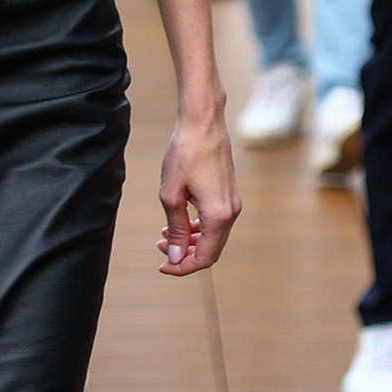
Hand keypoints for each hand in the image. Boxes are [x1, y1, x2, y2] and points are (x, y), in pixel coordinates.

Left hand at [158, 98, 238, 274]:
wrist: (204, 125)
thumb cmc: (186, 154)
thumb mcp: (171, 194)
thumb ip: (174, 229)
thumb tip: (175, 256)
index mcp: (219, 216)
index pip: (204, 257)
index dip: (182, 267)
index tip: (163, 265)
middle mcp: (231, 213)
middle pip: (210, 249)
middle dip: (184, 254)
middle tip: (159, 247)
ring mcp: (232, 204)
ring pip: (213, 236)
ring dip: (189, 240)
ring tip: (164, 233)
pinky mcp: (229, 196)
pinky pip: (215, 222)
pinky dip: (197, 228)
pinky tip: (179, 220)